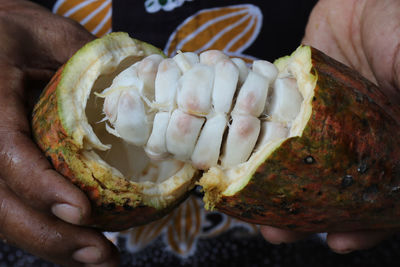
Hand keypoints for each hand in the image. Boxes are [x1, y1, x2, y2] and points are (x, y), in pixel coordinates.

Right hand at [0, 0, 118, 264]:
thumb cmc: (14, 32)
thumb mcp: (49, 35)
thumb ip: (84, 63)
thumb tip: (141, 92)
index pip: (5, 154)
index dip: (40, 188)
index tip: (82, 213)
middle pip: (1, 203)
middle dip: (51, 237)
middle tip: (102, 256)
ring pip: (6, 214)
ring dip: (53, 244)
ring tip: (100, 258)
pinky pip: (15, 205)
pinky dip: (48, 228)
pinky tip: (81, 241)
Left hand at [261, 0, 399, 253]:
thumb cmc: (397, 25)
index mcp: (383, 144)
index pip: (378, 195)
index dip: (364, 224)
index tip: (340, 241)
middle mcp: (349, 140)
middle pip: (326, 189)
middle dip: (303, 214)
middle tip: (277, 232)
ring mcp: (315, 125)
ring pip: (292, 165)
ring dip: (271, 188)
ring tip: (248, 206)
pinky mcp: (288, 104)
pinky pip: (267, 128)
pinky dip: (252, 145)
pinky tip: (235, 160)